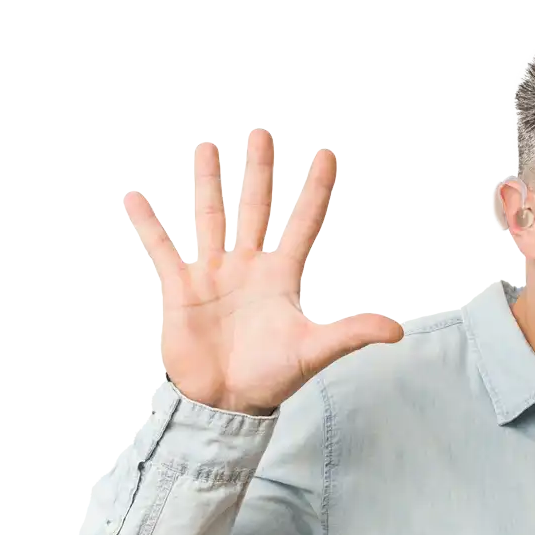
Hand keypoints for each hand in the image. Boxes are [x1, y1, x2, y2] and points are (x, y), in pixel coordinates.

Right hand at [124, 129, 403, 415]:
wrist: (225, 404)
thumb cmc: (271, 377)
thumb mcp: (315, 350)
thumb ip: (352, 333)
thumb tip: (398, 329)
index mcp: (282, 276)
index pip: (304, 221)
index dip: (316, 189)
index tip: (326, 153)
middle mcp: (249, 265)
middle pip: (257, 206)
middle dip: (260, 169)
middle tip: (262, 131)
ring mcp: (213, 273)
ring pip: (212, 216)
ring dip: (209, 181)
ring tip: (207, 144)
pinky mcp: (180, 288)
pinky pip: (162, 249)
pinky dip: (149, 224)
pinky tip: (136, 196)